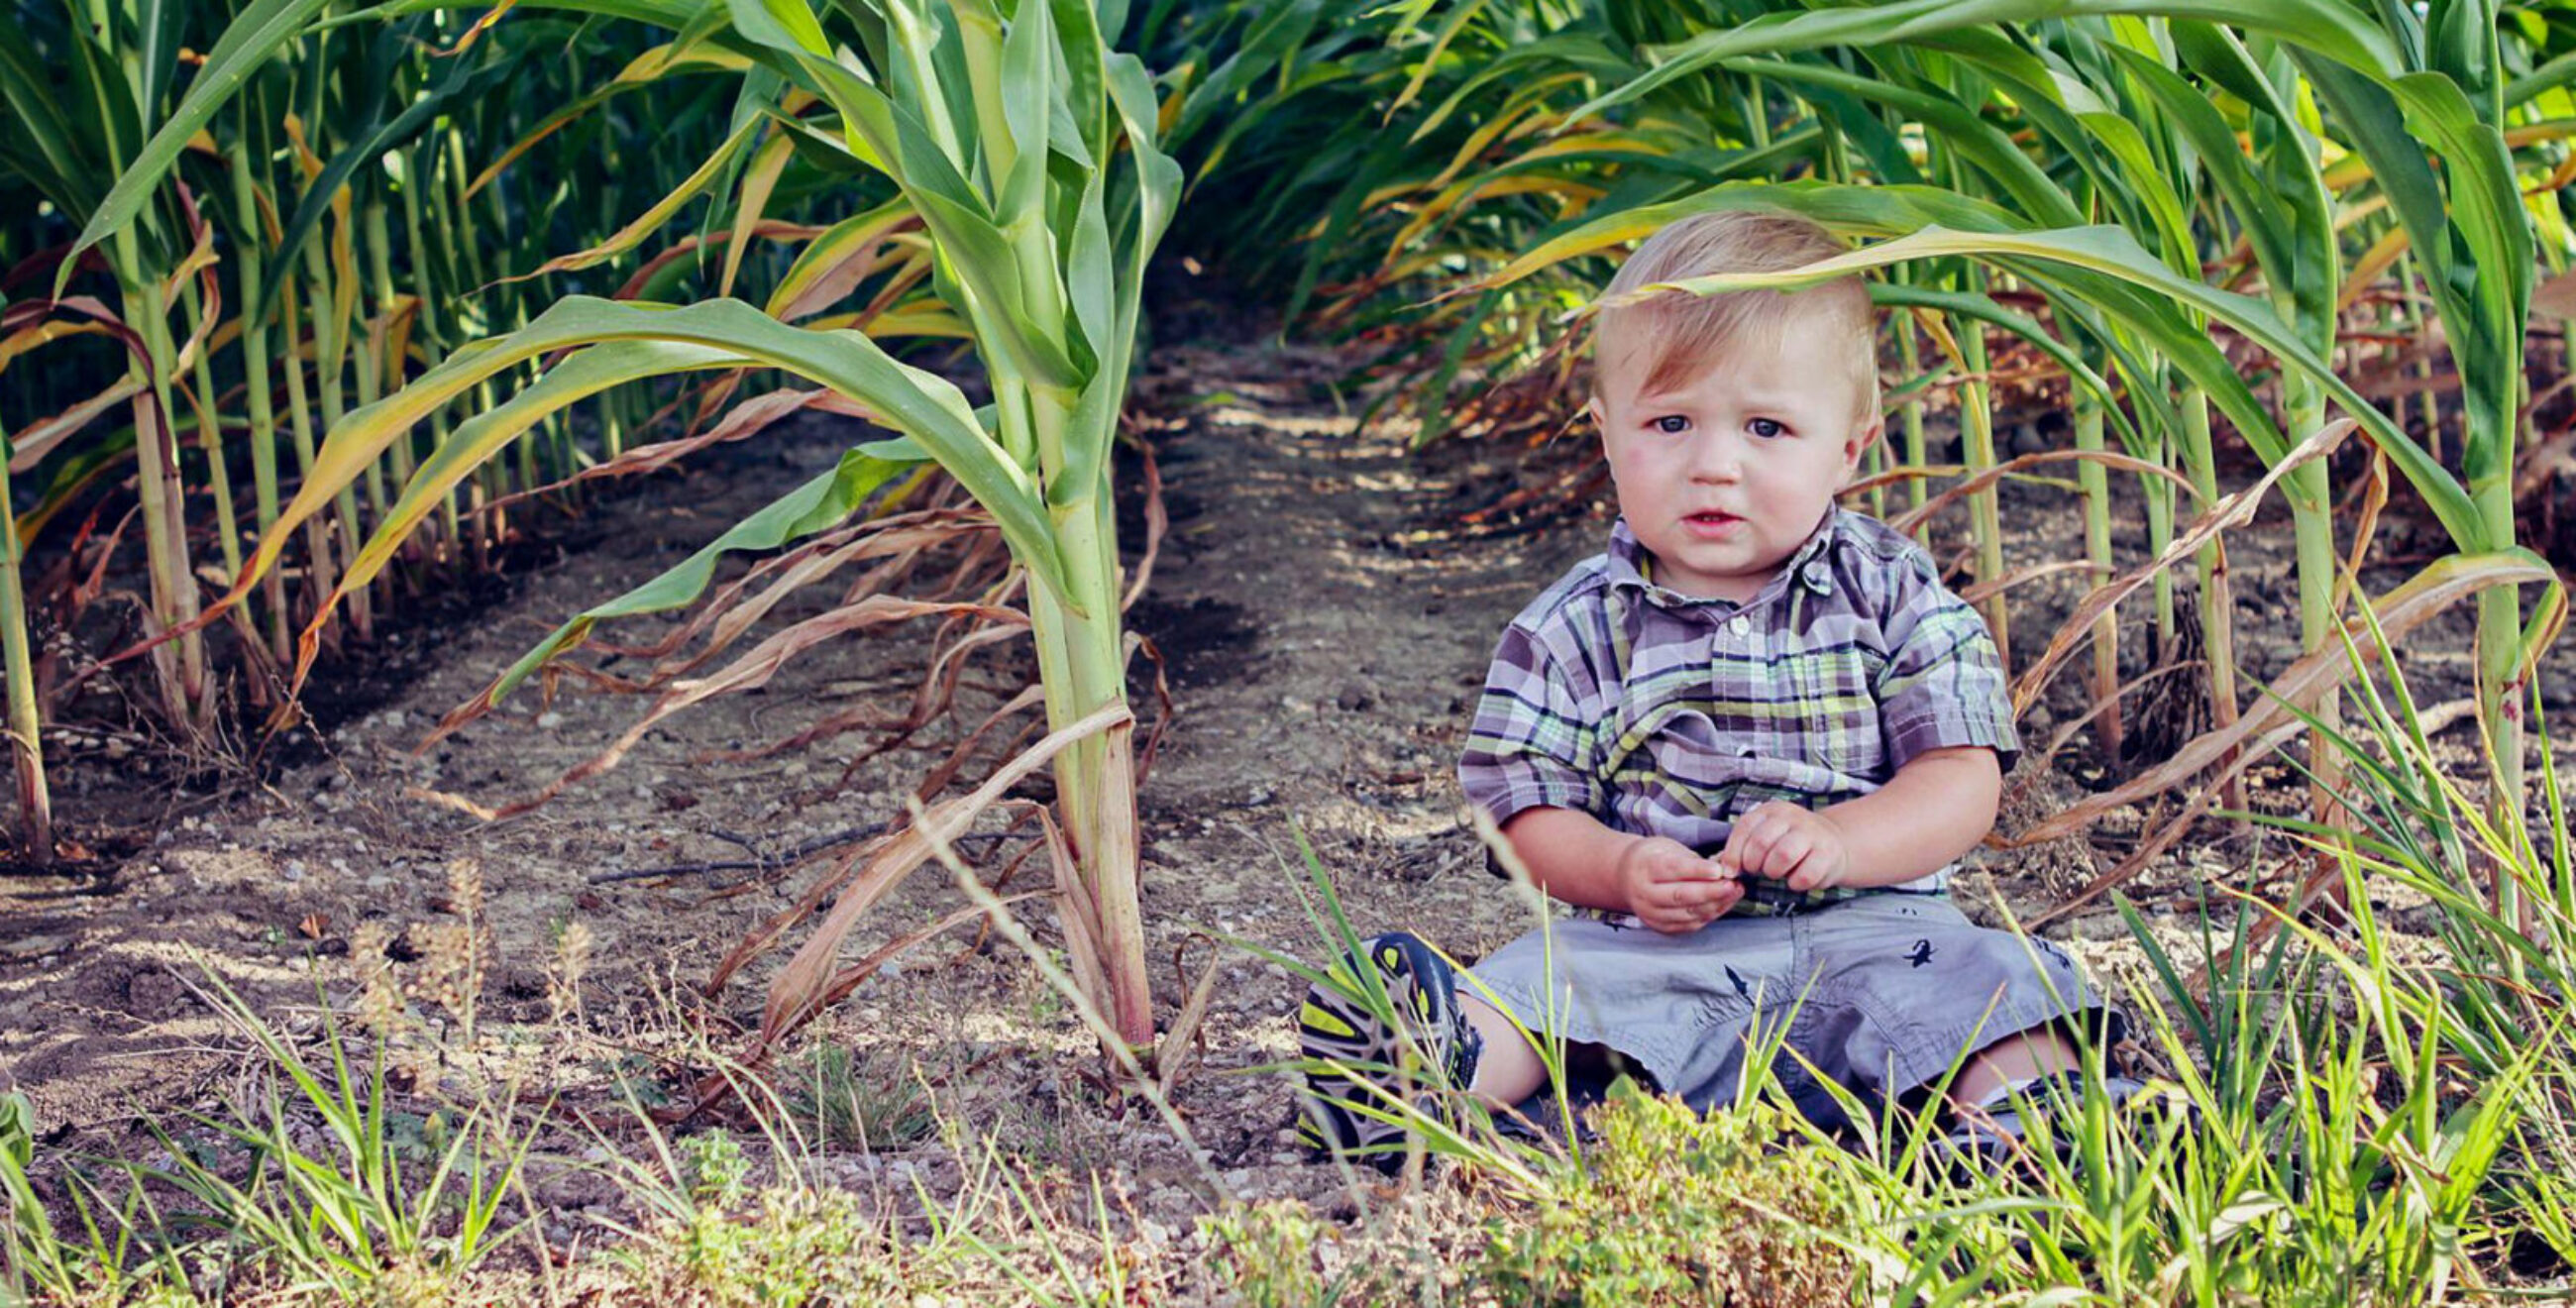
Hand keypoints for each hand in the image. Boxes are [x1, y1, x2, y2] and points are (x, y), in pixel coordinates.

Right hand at [1616, 836, 1742, 933]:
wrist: (1625, 878)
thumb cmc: (1652, 859)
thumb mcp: (1666, 848)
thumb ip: (1691, 859)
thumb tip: (1722, 868)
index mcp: (1645, 868)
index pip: (1673, 870)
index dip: (1697, 871)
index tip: (1719, 869)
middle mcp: (1645, 894)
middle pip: (1680, 896)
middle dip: (1711, 892)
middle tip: (1733, 885)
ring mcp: (1651, 914)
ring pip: (1688, 913)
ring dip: (1716, 905)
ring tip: (1735, 892)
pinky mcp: (1661, 927)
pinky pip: (1690, 925)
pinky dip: (1710, 915)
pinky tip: (1724, 903)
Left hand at [1717, 801, 1851, 892]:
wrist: (1834, 843)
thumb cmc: (1790, 843)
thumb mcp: (1767, 835)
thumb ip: (1744, 847)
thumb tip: (1724, 870)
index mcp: (1771, 810)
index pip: (1744, 828)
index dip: (1732, 853)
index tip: (1730, 871)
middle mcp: (1792, 817)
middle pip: (1761, 842)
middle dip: (1753, 864)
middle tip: (1758, 870)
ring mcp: (1812, 833)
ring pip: (1783, 855)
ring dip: (1773, 871)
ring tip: (1776, 873)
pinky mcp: (1828, 854)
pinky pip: (1804, 875)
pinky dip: (1795, 883)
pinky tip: (1795, 879)